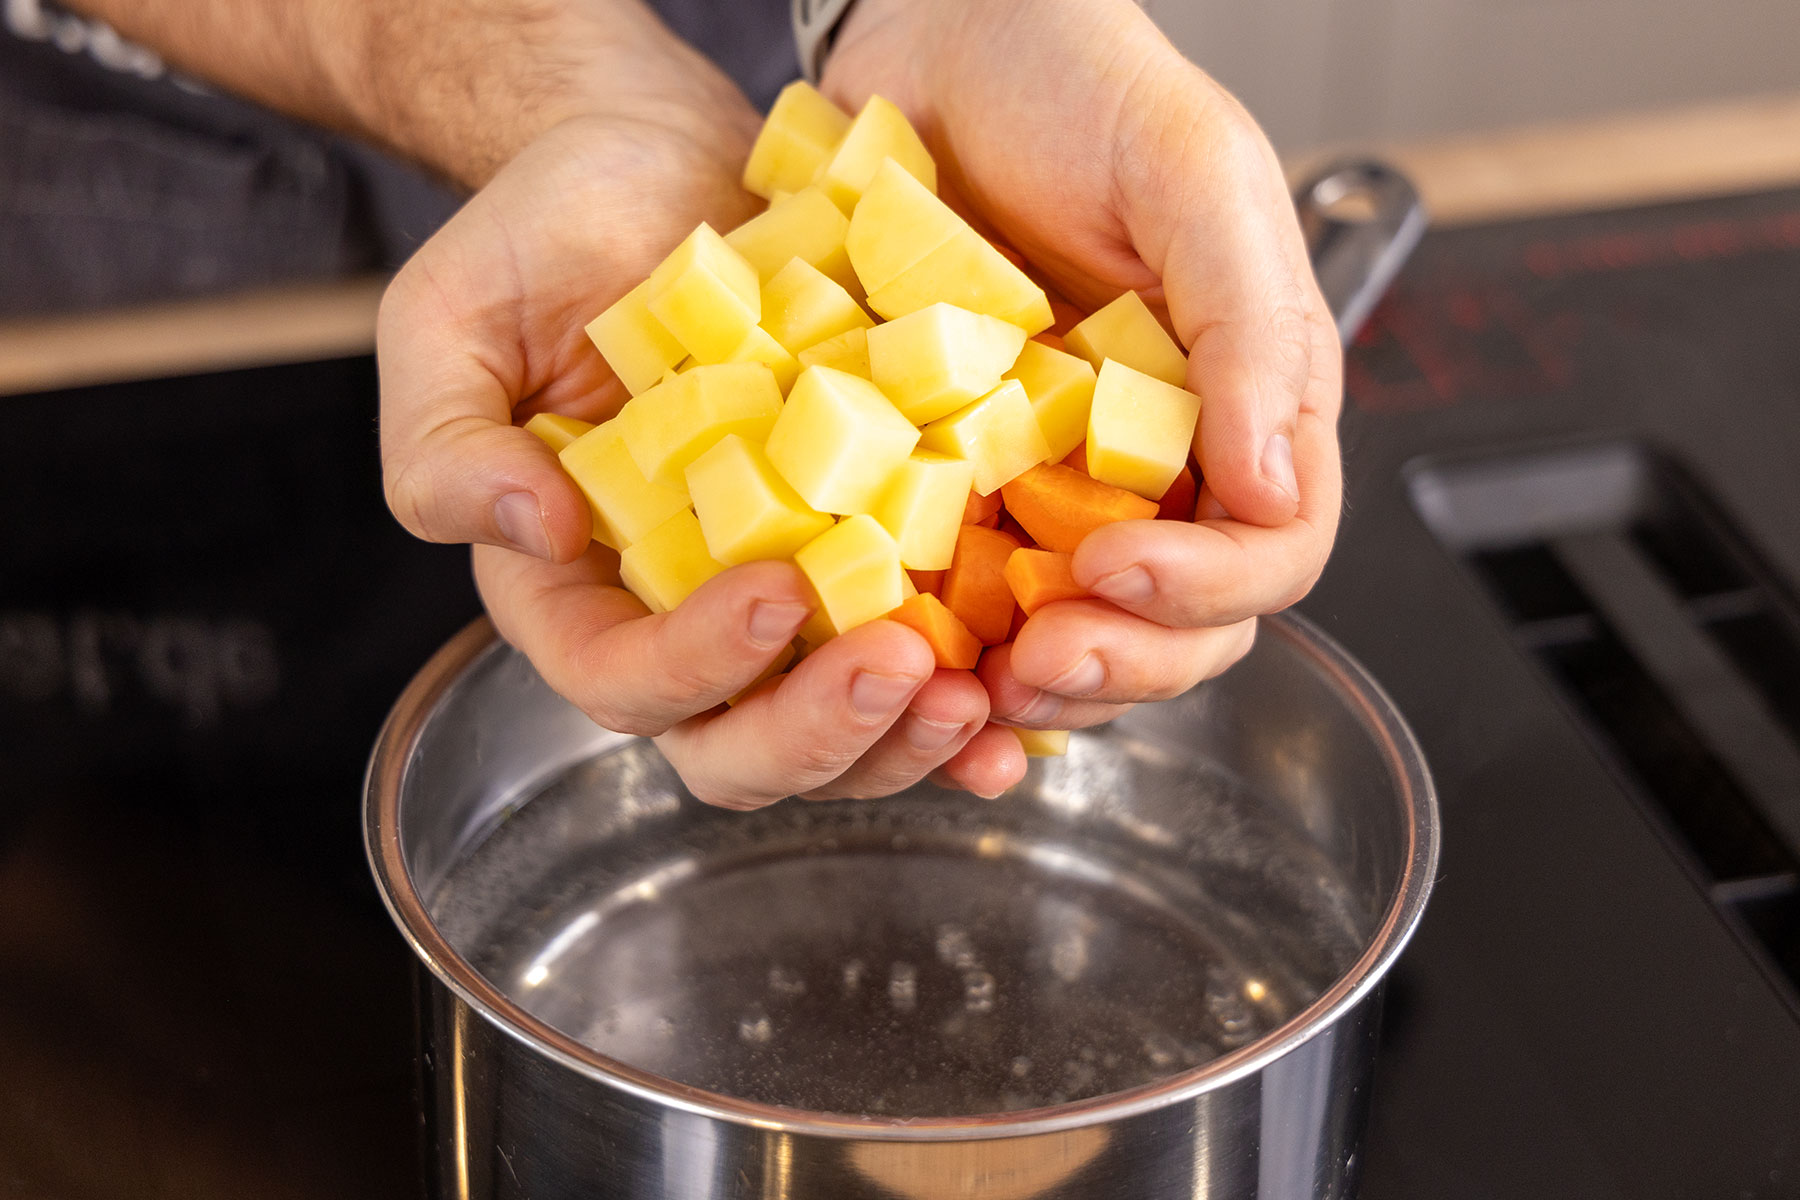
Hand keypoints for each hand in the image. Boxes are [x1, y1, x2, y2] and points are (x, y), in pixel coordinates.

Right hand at [377, 108, 1020, 807]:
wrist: (666, 164)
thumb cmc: (545, 232)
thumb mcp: (447, 320)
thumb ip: (445, 441)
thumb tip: (526, 528)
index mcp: (578, 590)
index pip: (624, 683)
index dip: (698, 666)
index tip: (780, 590)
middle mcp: (685, 616)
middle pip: (740, 749)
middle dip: (822, 731)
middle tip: (905, 667)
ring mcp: (789, 594)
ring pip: (842, 731)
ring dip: (909, 738)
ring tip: (980, 695)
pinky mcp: (875, 552)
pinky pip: (927, 657)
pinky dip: (978, 695)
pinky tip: (1029, 702)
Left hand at [825, 0, 1341, 732]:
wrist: (936, 42)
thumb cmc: (1080, 85)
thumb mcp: (1190, 178)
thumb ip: (1250, 329)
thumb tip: (1280, 489)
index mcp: (1241, 406)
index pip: (1271, 549)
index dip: (1207, 589)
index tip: (1116, 571)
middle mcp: (1155, 467)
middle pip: (1182, 625)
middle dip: (1121, 663)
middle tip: (1037, 661)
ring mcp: (1053, 486)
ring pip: (1078, 633)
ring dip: (1037, 684)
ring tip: (973, 685)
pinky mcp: (955, 485)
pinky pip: (964, 596)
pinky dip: (949, 650)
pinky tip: (911, 666)